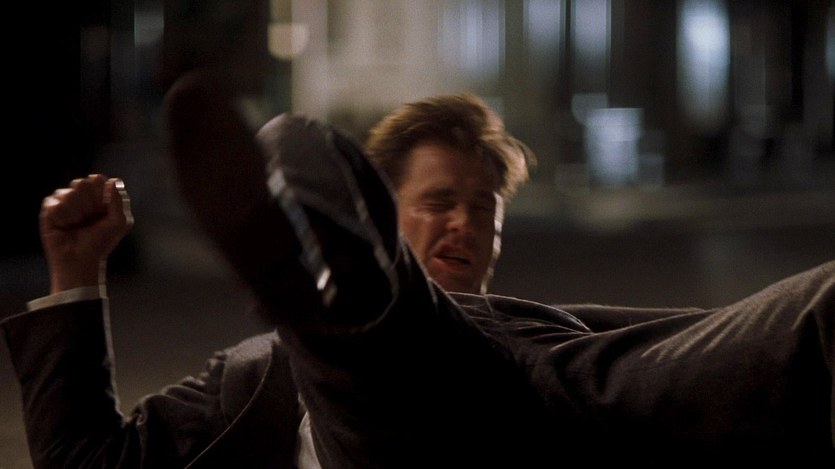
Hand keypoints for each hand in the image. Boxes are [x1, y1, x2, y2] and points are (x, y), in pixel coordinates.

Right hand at [40, 174, 133, 292]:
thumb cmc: (101, 242)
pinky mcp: (49, 210)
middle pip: (81, 183)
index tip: (103, 210)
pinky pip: (55, 204)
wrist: (80, 260)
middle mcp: (80, 195)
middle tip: (90, 220)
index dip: (100, 194)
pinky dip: (63, 218)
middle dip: (88, 204)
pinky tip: (65, 227)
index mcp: (97, 195)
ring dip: (76, 213)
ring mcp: (63, 201)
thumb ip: (119, 200)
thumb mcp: (119, 222)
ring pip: (68, 193)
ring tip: (77, 225)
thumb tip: (113, 181)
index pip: (96, 179)